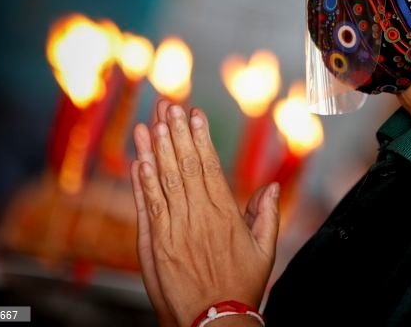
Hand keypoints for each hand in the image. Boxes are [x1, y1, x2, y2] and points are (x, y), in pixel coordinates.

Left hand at [131, 100, 279, 325]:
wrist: (213, 322)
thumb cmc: (241, 287)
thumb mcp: (265, 251)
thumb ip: (267, 216)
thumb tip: (270, 187)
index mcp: (225, 213)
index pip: (209, 165)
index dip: (200, 137)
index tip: (194, 114)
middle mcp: (198, 215)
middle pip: (184, 165)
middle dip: (175, 132)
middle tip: (168, 105)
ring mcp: (174, 228)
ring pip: (164, 179)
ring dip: (156, 148)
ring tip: (151, 121)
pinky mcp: (156, 243)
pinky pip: (148, 204)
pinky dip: (142, 180)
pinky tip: (139, 158)